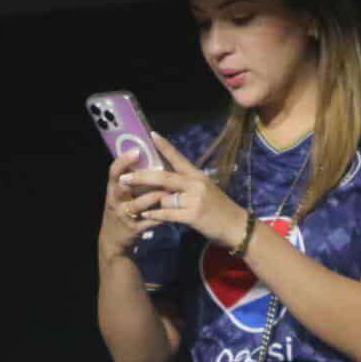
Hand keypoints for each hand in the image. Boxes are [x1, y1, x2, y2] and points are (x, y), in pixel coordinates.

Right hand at [98, 149, 164, 262]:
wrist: (114, 239)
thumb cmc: (123, 208)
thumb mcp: (122, 194)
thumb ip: (133, 179)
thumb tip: (149, 153)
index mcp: (113, 188)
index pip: (114, 171)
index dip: (123, 161)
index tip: (136, 150)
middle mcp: (115, 200)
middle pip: (125, 185)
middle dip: (141, 177)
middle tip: (159, 171)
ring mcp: (124, 215)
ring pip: (140, 203)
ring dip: (156, 196)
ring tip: (170, 190)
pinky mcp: (134, 228)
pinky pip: (150, 220)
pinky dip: (162, 214)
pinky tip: (174, 210)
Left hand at [122, 133, 246, 250]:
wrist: (237, 226)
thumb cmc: (220, 208)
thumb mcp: (206, 190)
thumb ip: (187, 184)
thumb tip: (166, 180)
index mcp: (197, 175)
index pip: (178, 158)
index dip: (164, 146)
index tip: (150, 135)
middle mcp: (196, 184)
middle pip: (163, 176)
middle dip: (141, 176)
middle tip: (124, 177)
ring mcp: (195, 199)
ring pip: (164, 197)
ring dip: (148, 203)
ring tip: (133, 205)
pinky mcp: (193, 216)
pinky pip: (168, 214)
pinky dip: (155, 215)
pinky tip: (146, 215)